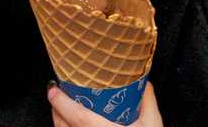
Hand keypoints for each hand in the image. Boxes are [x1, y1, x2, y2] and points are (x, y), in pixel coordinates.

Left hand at [48, 82, 162, 126]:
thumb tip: (145, 85)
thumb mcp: (152, 124)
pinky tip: (71, 126)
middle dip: (57, 108)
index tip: (54, 89)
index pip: (77, 116)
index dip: (61, 102)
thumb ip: (148, 102)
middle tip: (59, 93)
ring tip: (63, 109)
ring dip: (59, 121)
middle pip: (62, 125)